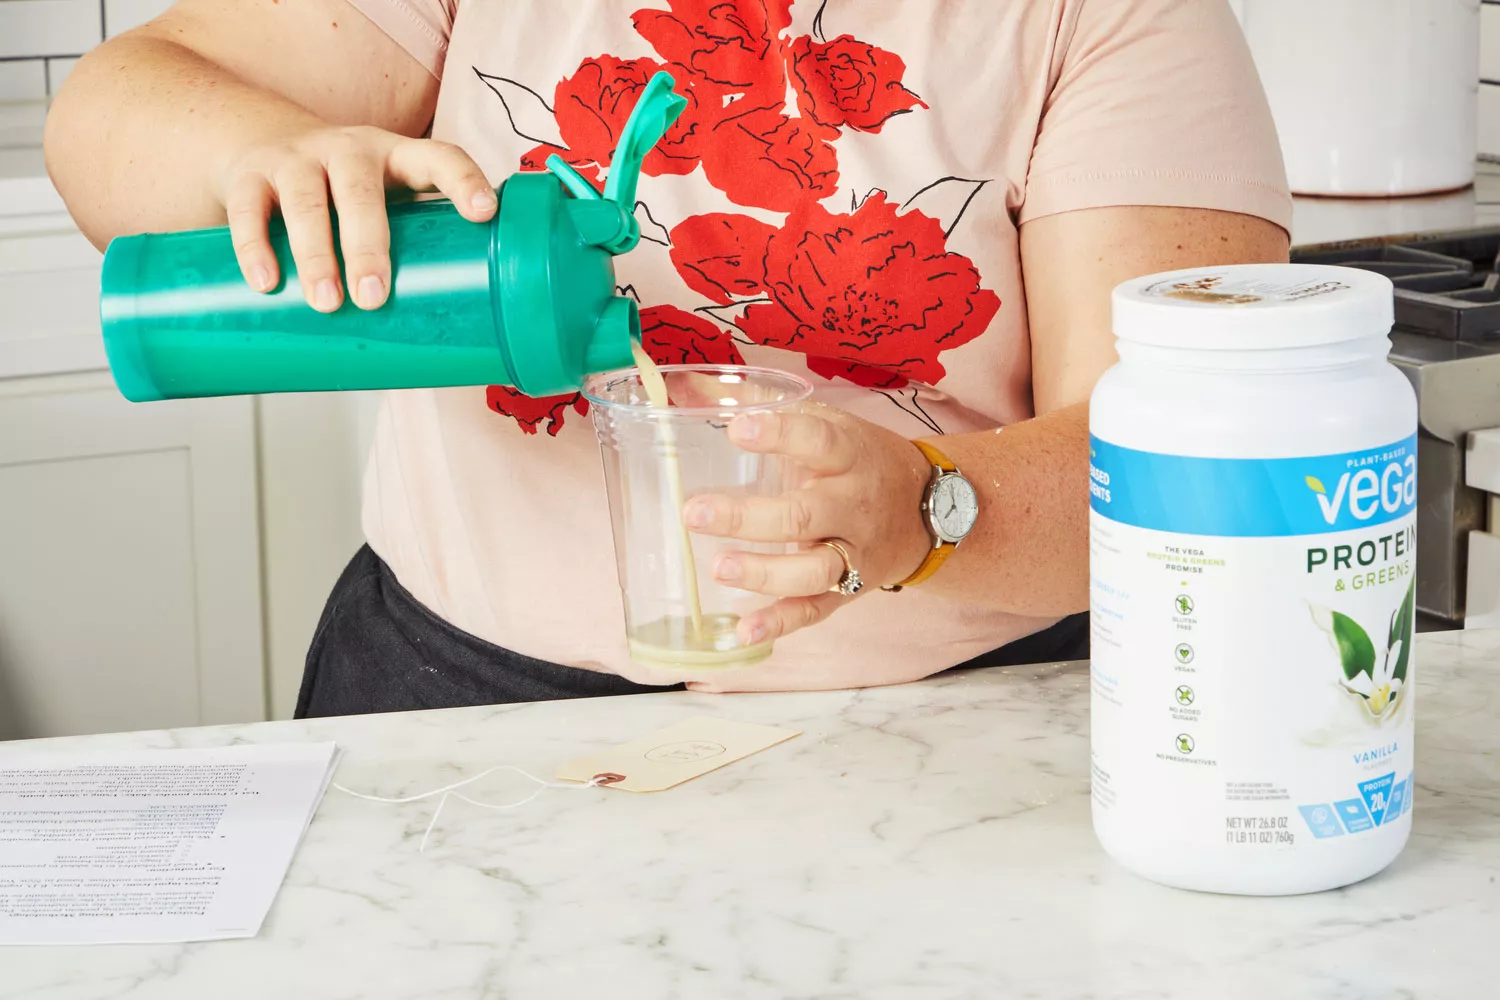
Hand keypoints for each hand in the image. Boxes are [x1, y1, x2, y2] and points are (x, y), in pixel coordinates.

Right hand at [217, 125, 496, 311]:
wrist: (262, 141)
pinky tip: (267, 283)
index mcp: (395, 156)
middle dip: (368, 246)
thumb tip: (450, 332)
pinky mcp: (249, 176)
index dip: (463, 180)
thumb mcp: (385, 199)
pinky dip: (256, 248)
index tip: (484, 212)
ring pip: (305, 203)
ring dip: (315, 255)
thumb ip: (415, 246)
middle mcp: (348, 150)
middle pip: (360, 192)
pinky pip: (250, 211)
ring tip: (326, 303)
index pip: (437, 157)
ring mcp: (296, 159)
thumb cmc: (345, 191)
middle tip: (373, 297)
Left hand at [683, 404, 933, 645]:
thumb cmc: (862, 460)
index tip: (736, 429)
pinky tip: (743, 631)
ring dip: (764, 573)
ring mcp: (853, 552)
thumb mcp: (827, 423)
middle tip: (693, 512)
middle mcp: (853, 505)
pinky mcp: (848, 590)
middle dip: (748, 518)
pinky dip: (780, 624)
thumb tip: (686, 382)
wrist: (930, 509)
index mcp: (849, 455)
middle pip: (804, 514)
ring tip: (718, 567)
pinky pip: (814, 611)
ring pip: (812, 570)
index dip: (780, 434)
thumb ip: (757, 402)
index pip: (818, 440)